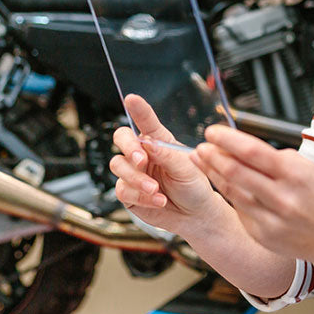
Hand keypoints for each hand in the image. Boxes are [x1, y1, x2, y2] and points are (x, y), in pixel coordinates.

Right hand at [110, 94, 221, 235]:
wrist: (195, 215)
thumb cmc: (194, 186)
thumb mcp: (187, 168)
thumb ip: (167, 155)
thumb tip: (147, 143)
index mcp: (159, 141)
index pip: (146, 121)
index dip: (138, 109)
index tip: (131, 98)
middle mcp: (143, 154)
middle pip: (121, 139)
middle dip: (129, 147)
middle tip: (142, 159)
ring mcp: (133, 173)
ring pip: (119, 166)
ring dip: (137, 178)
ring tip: (156, 190)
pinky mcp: (129, 193)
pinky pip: (123, 190)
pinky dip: (140, 197)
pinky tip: (158, 200)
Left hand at [190, 124, 313, 263]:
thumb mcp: (305, 167)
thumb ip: (274, 158)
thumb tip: (238, 147)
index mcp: (294, 174)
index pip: (252, 151)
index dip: (227, 140)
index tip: (212, 132)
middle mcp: (282, 197)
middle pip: (236, 172)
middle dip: (213, 156)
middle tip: (200, 147)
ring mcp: (271, 219)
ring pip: (232, 191)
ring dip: (213, 173)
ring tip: (201, 161)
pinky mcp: (262, 234)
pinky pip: (239, 208)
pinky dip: (228, 193)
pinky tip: (219, 182)